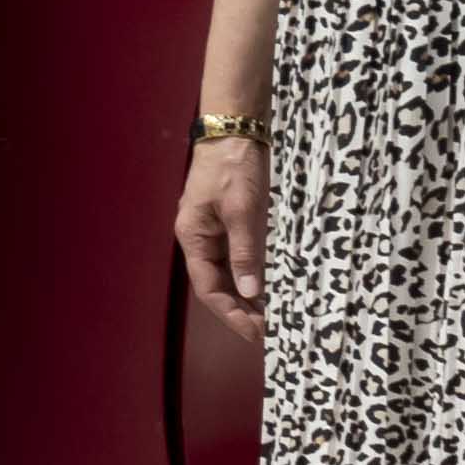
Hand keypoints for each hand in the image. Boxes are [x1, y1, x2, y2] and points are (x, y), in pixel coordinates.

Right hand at [172, 134, 266, 335]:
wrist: (234, 131)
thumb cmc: (233, 167)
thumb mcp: (243, 210)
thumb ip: (246, 252)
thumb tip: (251, 292)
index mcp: (194, 237)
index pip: (209, 288)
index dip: (231, 314)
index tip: (256, 333)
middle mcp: (200, 238)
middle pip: (216, 285)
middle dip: (240, 311)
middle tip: (269, 331)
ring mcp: (213, 231)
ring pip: (227, 274)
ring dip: (246, 297)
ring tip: (270, 316)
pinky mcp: (228, 223)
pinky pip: (237, 259)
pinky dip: (252, 277)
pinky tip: (268, 288)